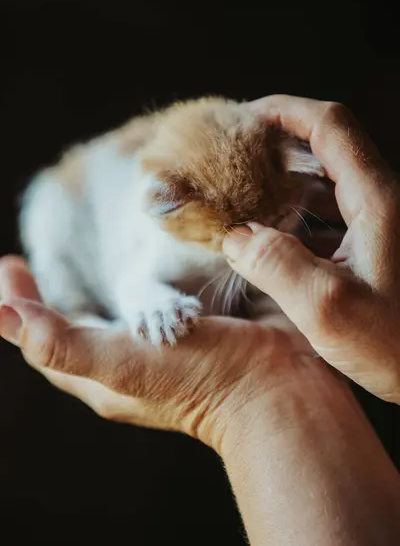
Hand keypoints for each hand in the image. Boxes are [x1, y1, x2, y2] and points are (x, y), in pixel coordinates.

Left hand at [0, 256, 331, 451]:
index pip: (46, 338)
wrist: (281, 386)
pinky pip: (160, 291)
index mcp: (106, 371)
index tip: (10, 264)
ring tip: (85, 246)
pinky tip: (147, 249)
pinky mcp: (198, 318)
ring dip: (98, 277)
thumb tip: (7, 318)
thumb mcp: (125, 366)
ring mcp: (165, 338)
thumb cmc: (201, 380)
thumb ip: (64, 344)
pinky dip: (145, 270)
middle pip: (77, 323)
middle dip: (53, 290)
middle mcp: (131, 356)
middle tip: (34, 257)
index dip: (22, 306)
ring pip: (119, 304)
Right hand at [225, 95, 399, 403]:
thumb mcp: (332, 308)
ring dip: (287, 182)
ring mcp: (381, 225)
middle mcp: (382, 203)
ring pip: (328, 184)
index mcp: (377, 200)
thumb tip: (235, 236)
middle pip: (327, 148)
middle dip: (279, 144)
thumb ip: (277, 266)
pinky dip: (299, 215)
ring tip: (246, 193)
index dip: (284, 110)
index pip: (330, 126)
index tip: (245, 116)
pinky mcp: (377, 249)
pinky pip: (332, 216)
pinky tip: (275, 235)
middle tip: (237, 156)